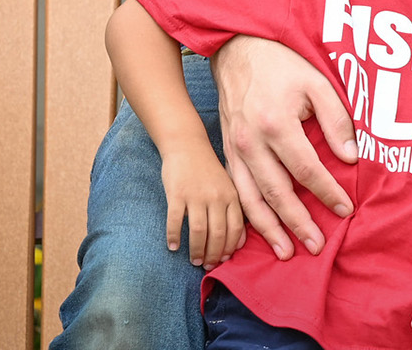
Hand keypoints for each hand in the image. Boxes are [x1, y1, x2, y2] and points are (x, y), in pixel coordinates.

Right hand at [161, 146, 244, 268]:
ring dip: (197, 250)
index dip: (230, 248)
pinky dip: (174, 237)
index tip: (224, 260)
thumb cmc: (208, 170)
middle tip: (208, 266)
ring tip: (195, 261)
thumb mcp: (228, 186)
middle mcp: (217, 197)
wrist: (187, 145)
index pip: (235, 229)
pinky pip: (176, 222)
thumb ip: (234, 210)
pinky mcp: (177, 194)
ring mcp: (196, 196)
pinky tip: (173, 246)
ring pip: (199, 232)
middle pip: (218, 234)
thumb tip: (239, 242)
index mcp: (232, 195)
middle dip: (214, 255)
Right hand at [212, 35, 355, 259]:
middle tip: (317, 246)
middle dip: (298, 223)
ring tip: (286, 252)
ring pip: (252, 199)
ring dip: (269, 229)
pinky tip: (257, 232)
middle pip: (277, 193)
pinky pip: (237, 190)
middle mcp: (251, 143)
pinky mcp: (227, 152)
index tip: (345, 210)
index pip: (307, 170)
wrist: (237, 50)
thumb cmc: (282, 65)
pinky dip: (247, 215)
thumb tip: (349, 157)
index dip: (327, 192)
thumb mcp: (317, 82)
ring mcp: (235, 150)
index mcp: (276, 124)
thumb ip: (336, 119)